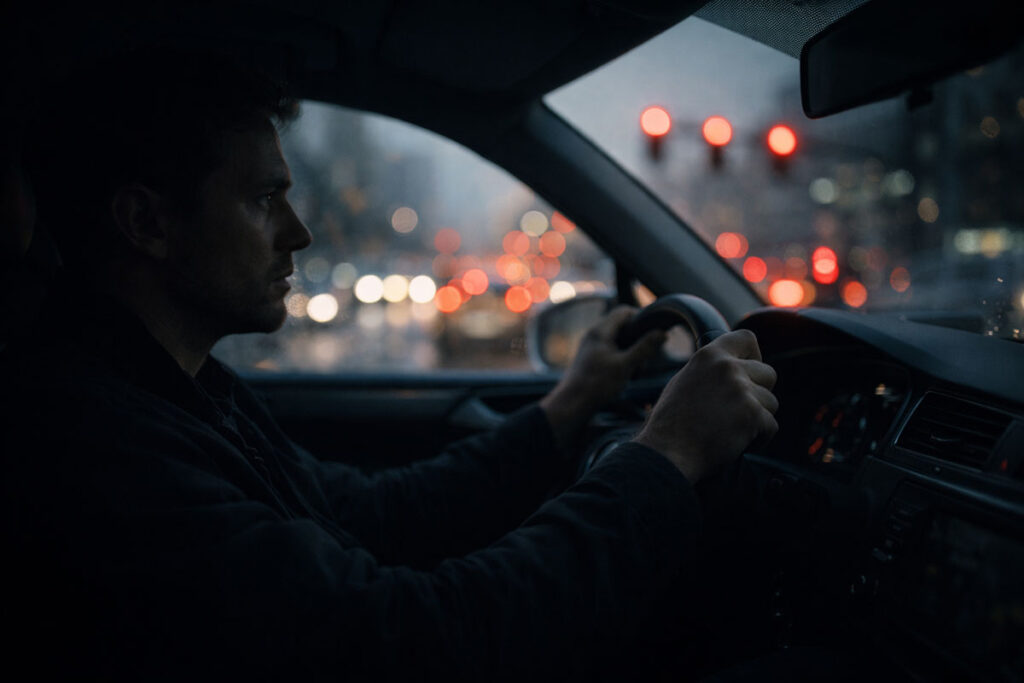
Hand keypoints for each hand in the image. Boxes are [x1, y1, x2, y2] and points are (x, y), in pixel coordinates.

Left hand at [540, 306, 665, 448]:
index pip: (624, 312)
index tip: (653, 333)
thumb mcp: (626, 365)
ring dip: (632, 354)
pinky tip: (627, 377)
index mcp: (600, 331)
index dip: (641, 318)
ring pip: (619, 342)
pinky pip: (612, 353)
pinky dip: (622, 361)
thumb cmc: (597, 383)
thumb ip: (645, 348)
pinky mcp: (592, 359)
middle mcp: (594, 335)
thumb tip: (662, 333)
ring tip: (636, 372)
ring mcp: (592, 347)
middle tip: (646, 359)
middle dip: (638, 341)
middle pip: (623, 328)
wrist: (572, 404)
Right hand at [633, 329, 777, 482]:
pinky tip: (736, 443)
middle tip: (738, 412)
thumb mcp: (684, 382)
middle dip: (759, 394)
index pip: (747, 338)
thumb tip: (732, 368)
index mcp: (709, 356)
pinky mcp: (752, 414)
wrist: (667, 453)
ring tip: (731, 431)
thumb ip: (710, 371)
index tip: (749, 373)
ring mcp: (741, 390)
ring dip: (758, 419)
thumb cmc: (671, 425)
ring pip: (771, 402)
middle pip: (768, 374)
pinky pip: (771, 426)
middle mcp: (727, 367)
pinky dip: (759, 439)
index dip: (754, 356)